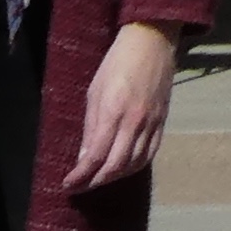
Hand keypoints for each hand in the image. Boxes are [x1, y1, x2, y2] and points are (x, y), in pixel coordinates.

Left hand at [67, 19, 179, 193]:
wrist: (152, 42)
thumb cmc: (117, 63)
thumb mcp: (94, 92)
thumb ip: (90, 127)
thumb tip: (83, 157)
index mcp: (113, 112)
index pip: (95, 155)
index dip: (81, 175)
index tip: (68, 184)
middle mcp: (134, 121)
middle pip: (115, 165)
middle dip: (95, 182)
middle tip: (80, 187)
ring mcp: (152, 123)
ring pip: (134, 164)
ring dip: (114, 177)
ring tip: (98, 180)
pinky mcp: (162, 122)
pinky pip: (150, 154)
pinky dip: (134, 167)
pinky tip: (122, 170)